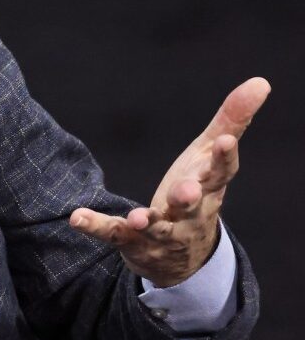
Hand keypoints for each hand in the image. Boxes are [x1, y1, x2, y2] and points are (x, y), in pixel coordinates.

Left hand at [70, 77, 269, 286]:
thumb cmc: (198, 191)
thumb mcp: (209, 156)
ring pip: (158, 229)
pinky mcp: (133, 241)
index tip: (226, 141)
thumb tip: (261, 82)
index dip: (225, 158)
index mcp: (209, 188)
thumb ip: (231, 121)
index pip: (222, 173)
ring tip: (140, 218)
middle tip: (186, 190)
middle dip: (189, 198)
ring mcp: (163, 232)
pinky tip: (77, 218)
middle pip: (193, 206)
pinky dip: (96, 226)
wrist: (183, 257)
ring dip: (149, 223)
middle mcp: (191, 214)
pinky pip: (114, 234)